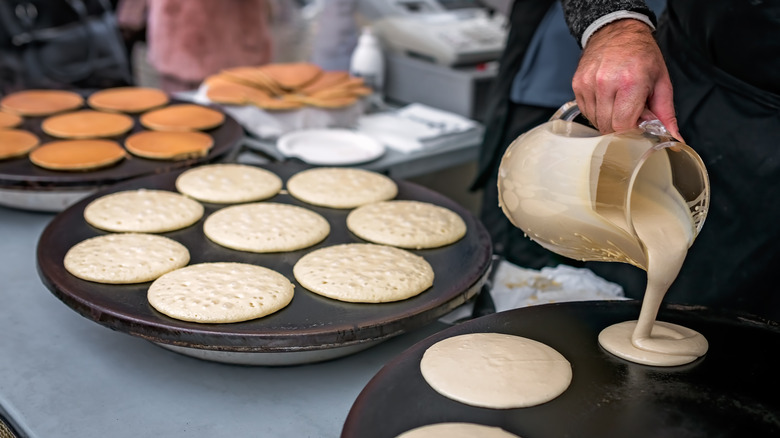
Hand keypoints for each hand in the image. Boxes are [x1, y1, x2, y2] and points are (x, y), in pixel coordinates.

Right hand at [572, 19, 681, 139]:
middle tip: (630, 111)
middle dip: (620, 126)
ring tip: (618, 102)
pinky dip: (597, 111)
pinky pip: (586, 111)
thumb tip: (674, 138)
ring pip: (595, 121)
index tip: (638, 124)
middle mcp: (605, 82)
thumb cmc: (641, 55)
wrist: (617, 31)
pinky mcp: (577, 84)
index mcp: (630, 82)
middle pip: (607, 126)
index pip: (622, 126)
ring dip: (608, 119)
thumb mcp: (661, 81)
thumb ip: (666, 113)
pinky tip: (607, 99)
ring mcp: (588, 83)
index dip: (631, 131)